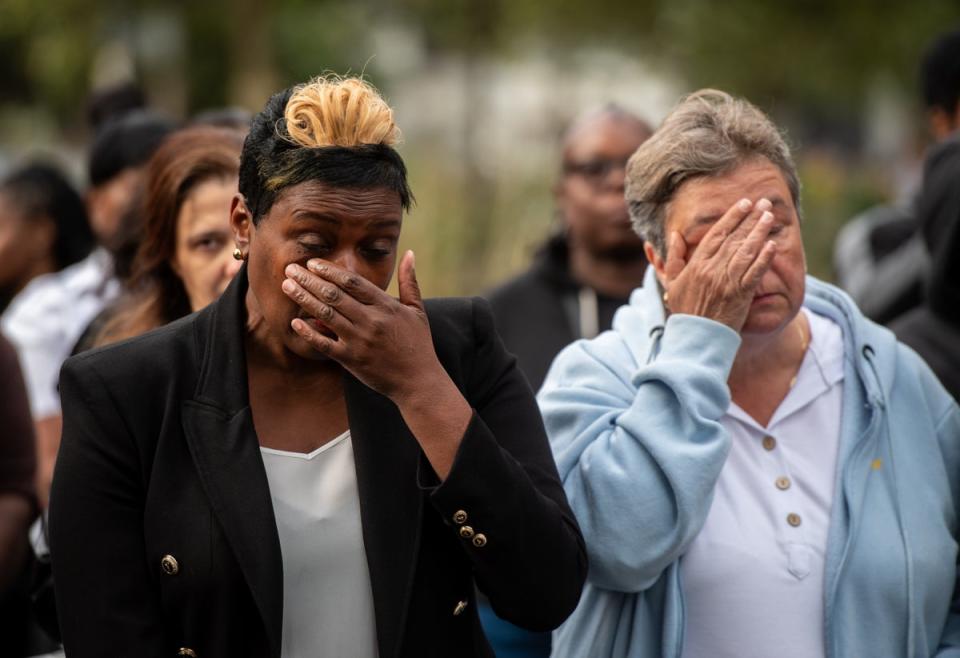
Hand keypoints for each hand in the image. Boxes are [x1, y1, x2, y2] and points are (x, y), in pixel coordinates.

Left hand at [281, 251, 471, 479]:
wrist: (418, 381)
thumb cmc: (418, 344)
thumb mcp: (417, 310)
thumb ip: (409, 281)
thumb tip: (410, 254)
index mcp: (386, 306)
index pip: (353, 282)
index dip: (330, 270)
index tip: (312, 263)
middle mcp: (370, 321)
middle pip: (334, 295)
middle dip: (309, 280)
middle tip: (291, 269)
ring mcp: (359, 341)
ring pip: (325, 315)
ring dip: (304, 299)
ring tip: (287, 287)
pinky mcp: (351, 360)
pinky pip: (324, 344)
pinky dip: (308, 333)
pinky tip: (295, 322)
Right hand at [662, 197, 776, 331]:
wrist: (697, 337)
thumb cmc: (685, 311)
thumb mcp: (673, 283)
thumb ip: (674, 257)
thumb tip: (675, 234)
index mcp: (697, 264)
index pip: (717, 234)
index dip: (732, 217)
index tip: (744, 203)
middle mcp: (712, 269)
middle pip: (735, 238)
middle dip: (750, 218)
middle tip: (764, 203)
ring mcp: (727, 281)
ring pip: (746, 251)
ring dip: (759, 232)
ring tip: (770, 217)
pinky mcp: (741, 294)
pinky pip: (755, 272)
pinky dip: (764, 258)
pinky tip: (772, 244)